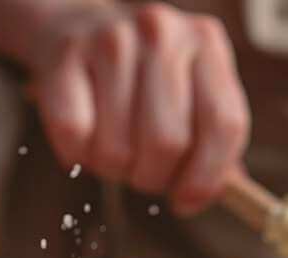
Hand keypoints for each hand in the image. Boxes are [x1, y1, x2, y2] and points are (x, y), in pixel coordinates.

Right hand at [28, 2, 249, 214]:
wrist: (75, 28)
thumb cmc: (142, 77)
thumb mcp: (190, 93)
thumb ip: (214, 142)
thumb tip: (224, 195)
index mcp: (206, 43)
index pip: (224, 124)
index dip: (207, 177)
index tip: (187, 200)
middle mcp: (162, 32)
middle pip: (169, 142)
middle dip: (153, 178)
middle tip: (143, 174)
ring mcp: (111, 40)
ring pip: (118, 148)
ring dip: (114, 169)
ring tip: (113, 150)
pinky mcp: (64, 55)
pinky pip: (74, 134)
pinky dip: (77, 154)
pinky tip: (83, 140)